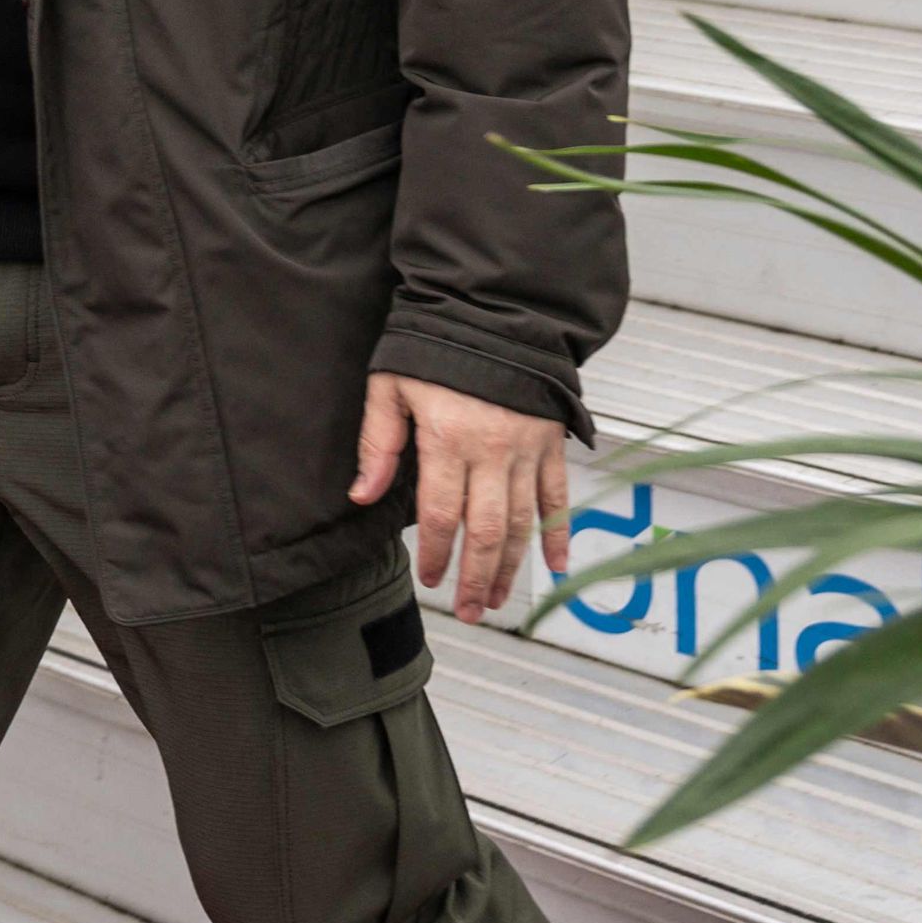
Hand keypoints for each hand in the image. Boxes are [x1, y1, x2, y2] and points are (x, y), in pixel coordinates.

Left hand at [351, 370, 569, 624]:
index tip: (431, 579)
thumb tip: (362, 495)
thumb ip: (378, 444)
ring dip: (512, 566)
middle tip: (469, 611)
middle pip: (486, 530)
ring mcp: (528, 450)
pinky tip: (557, 566)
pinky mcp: (551, 443)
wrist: (496, 311)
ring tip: (499, 600)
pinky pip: (558, 496)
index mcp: (448, 439)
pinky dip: (559, 532)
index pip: (442, 514)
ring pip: (523, 522)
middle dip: (476, 577)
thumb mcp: (391, 385)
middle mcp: (493, 451)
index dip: (437, 554)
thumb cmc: (437, 346)